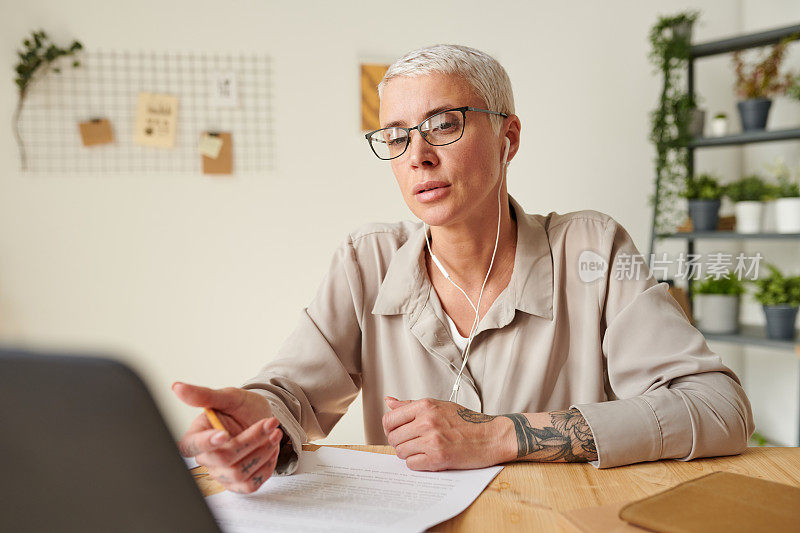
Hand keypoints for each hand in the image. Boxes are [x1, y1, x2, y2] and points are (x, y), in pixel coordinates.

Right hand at [172, 382, 282, 493]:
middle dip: (251, 440)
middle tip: (271, 423)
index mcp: (197, 436)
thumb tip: (177, 387)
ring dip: (263, 452)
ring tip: (275, 433)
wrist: (262, 419)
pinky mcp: (238, 484)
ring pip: (239, 473)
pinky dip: (266, 466)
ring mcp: (222, 473)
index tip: (223, 434)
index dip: (205, 443)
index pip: (190, 446)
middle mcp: (207, 458)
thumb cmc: (242, 408)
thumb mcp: (228, 396)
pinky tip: (272, 449)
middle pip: (223, 459)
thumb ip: (204, 395)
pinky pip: (251, 485)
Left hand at [382, 397, 504, 470]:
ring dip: (409, 454)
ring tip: (422, 450)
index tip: (396, 432)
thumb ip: (411, 405)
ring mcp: (432, 440)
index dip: (390, 428)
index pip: (390, 419)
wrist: (491, 436)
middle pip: (393, 437)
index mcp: (426, 406)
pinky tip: (428, 458)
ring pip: (401, 452)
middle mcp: (427, 421)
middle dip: (400, 442)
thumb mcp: (439, 405)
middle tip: (412, 443)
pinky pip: (412, 464)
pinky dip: (417, 463)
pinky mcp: (438, 458)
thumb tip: (389, 401)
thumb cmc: (468, 421)